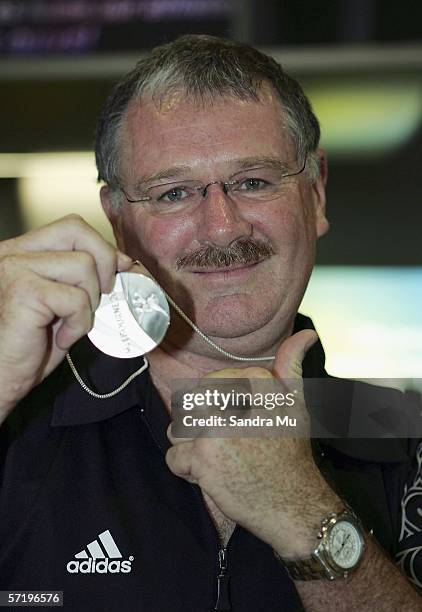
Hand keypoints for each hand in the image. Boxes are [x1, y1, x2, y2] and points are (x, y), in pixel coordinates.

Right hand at [0, 214, 132, 420]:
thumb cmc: (27, 348)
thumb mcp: (61, 305)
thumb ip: (84, 280)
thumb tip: (125, 263)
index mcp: (21, 252)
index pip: (71, 227)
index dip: (102, 248)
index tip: (117, 274)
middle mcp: (12, 253)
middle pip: (77, 230)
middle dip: (104, 263)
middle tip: (100, 298)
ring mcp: (15, 268)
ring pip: (83, 266)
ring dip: (89, 302)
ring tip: (71, 324)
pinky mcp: (23, 291)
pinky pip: (76, 298)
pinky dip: (79, 323)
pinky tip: (62, 338)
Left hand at [166, 330, 341, 557]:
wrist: (296, 505)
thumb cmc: (292, 454)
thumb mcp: (296, 403)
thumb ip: (291, 364)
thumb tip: (306, 334)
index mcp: (255, 381)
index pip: (208, 385)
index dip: (218, 408)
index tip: (241, 425)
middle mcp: (234, 398)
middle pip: (190, 405)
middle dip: (202, 428)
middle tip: (232, 447)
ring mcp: (216, 427)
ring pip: (178, 430)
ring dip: (192, 449)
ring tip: (223, 460)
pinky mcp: (202, 456)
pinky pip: (174, 458)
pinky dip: (188, 472)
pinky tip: (215, 476)